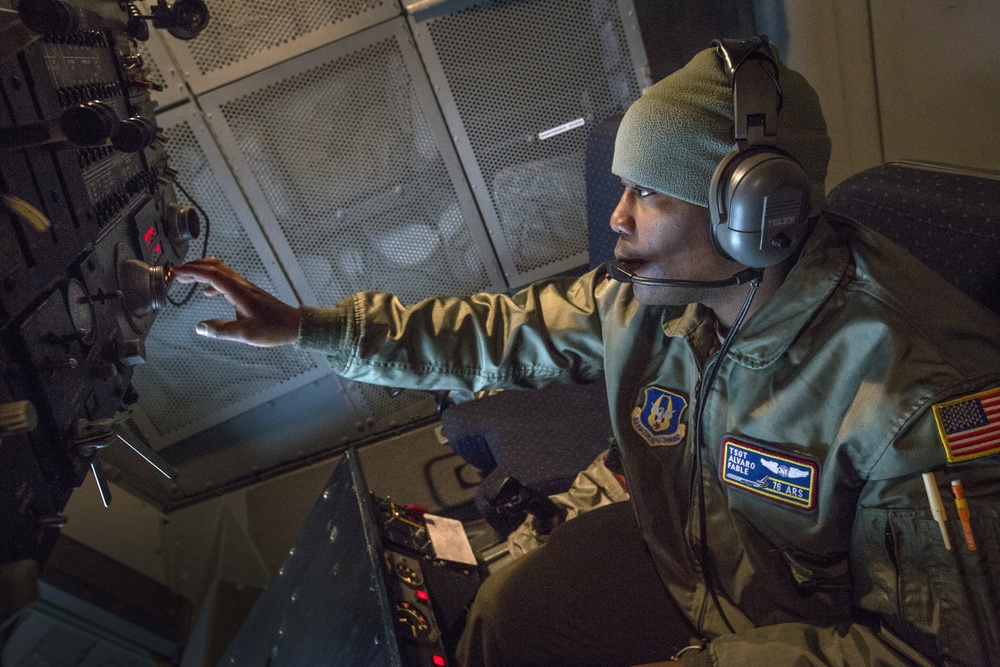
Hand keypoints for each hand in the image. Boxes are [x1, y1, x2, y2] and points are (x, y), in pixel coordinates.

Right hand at [171, 257, 299, 346]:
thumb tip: (200, 327)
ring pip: (221, 271)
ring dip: (203, 272)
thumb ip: (221, 330)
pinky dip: (213, 281)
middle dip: (194, 267)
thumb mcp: (245, 334)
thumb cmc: (273, 329)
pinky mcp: (249, 293)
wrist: (295, 325)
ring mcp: (246, 288)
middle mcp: (242, 286)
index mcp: (239, 293)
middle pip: (215, 267)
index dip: (192, 272)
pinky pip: (227, 280)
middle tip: (177, 273)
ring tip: (187, 279)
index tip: (176, 272)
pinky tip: (208, 292)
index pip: (212, 275)